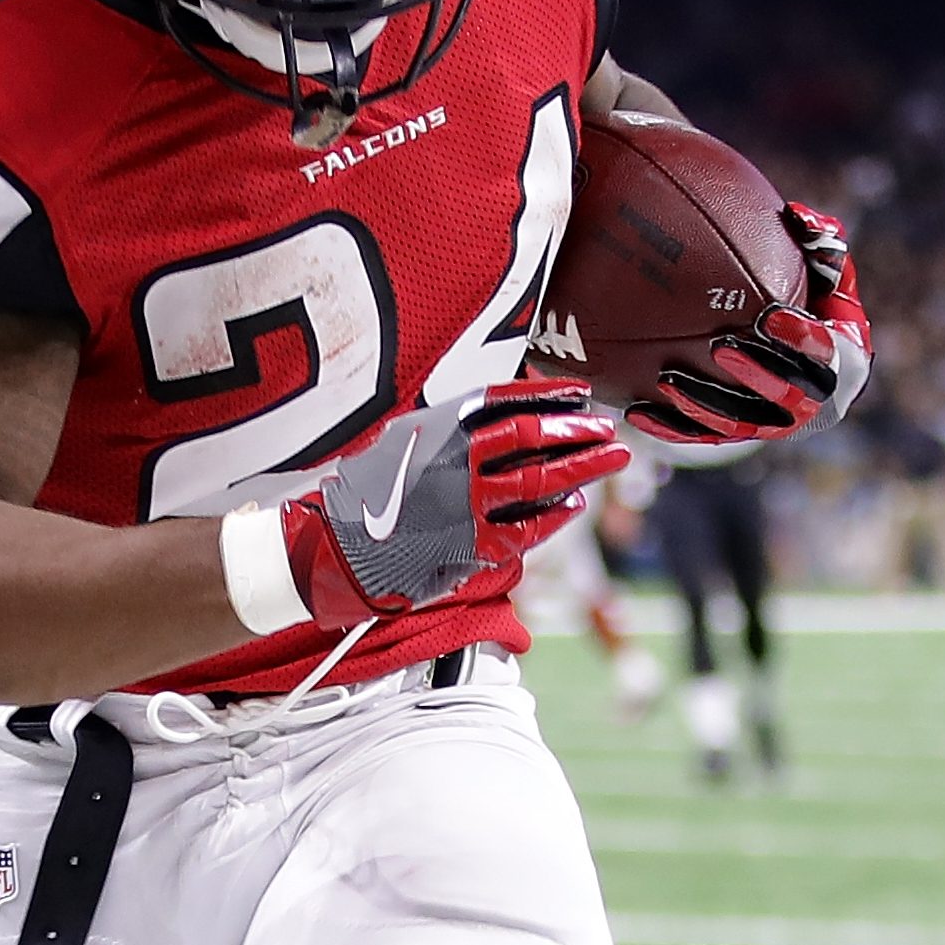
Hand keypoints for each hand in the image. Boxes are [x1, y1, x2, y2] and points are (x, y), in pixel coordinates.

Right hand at [277, 380, 626, 624]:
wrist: (333, 550)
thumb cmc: (365, 496)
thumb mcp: (400, 440)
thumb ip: (446, 427)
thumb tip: (496, 414)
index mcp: (435, 426)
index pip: (504, 400)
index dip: (548, 395)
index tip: (578, 395)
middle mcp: (452, 461)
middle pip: (529, 437)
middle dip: (575, 430)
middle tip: (606, 428)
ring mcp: (463, 504)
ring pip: (537, 482)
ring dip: (580, 467)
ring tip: (610, 457)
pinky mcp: (469, 545)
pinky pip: (525, 528)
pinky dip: (554, 516)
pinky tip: (574, 504)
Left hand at [626, 202, 872, 446]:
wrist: (816, 365)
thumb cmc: (821, 306)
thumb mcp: (832, 274)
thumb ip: (822, 242)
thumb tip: (798, 216)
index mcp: (842, 362)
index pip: (826, 353)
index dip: (801, 338)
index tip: (771, 315)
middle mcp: (811, 401)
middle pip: (785, 395)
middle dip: (754, 373)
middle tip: (719, 346)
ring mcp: (773, 424)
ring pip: (739, 423)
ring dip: (704, 403)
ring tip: (667, 379)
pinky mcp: (739, 436)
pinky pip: (703, 436)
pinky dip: (671, 427)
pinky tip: (636, 411)